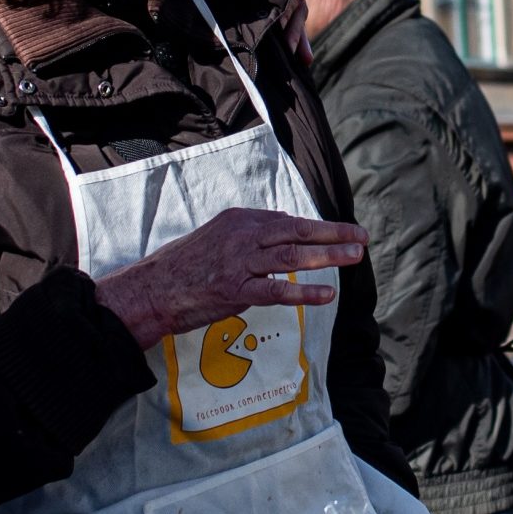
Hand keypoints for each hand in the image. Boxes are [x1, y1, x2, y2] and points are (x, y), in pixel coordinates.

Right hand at [96, 209, 367, 347]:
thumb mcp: (217, 237)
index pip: (287, 221)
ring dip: (327, 256)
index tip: (343, 231)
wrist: (151, 290)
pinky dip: (304, 290)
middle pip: (297, 231)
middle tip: (361, 238)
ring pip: (292, 256)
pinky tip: (327, 294)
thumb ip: (249, 234)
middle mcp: (242, 235)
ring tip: (354, 257)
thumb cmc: (183, 267)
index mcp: (239, 219)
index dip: (318, 227)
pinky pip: (277, 290)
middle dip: (333, 234)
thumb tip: (282, 229)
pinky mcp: (235, 290)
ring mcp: (239, 262)